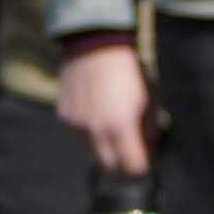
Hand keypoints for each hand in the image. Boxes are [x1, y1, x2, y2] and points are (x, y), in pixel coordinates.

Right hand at [55, 33, 153, 173]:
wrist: (95, 47)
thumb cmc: (128, 72)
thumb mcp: (148, 99)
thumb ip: (148, 129)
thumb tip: (149, 150)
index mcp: (120, 125)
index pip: (132, 166)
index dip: (140, 166)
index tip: (144, 161)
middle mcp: (96, 130)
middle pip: (109, 166)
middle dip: (120, 163)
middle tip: (129, 152)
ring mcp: (77, 125)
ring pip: (92, 152)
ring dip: (103, 147)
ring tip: (112, 125)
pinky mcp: (64, 117)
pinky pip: (79, 136)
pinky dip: (89, 132)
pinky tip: (96, 113)